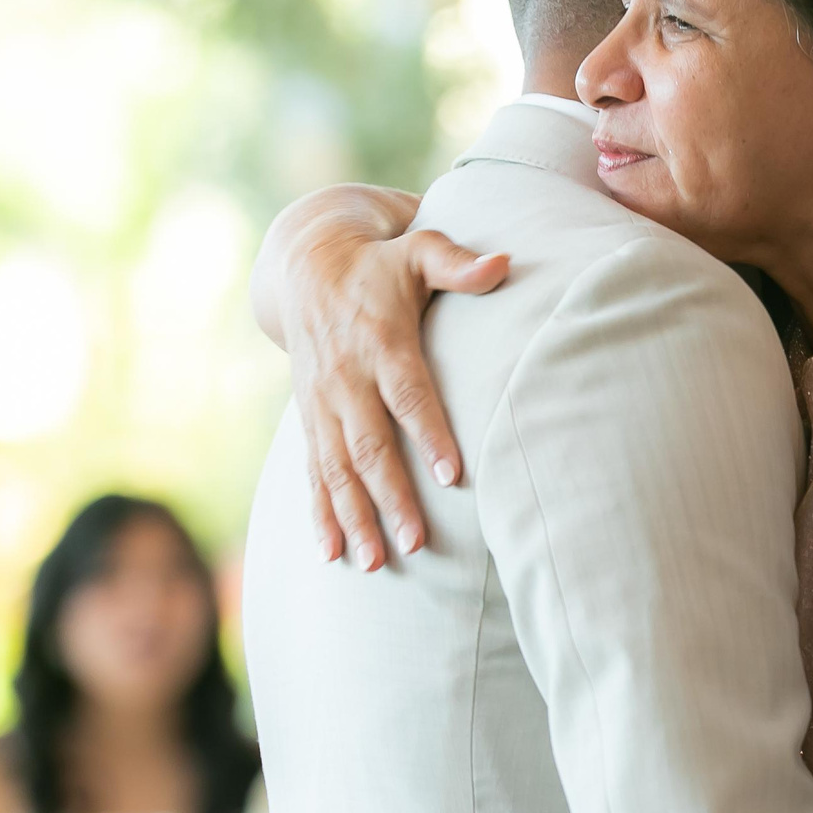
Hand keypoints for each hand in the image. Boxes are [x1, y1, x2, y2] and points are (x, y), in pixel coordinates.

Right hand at [277, 215, 506, 569]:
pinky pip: (312, 472)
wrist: (306, 261)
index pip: (408, 394)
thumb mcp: (419, 249)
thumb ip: (459, 263)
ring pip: (338, 469)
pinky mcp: (310, 418)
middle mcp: (346, 378)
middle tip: (417, 543)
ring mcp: (323, 403)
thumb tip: (505, 262)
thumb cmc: (381, 262)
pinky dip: (321, 513)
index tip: (452, 476)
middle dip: (391, 497)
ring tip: (375, 563)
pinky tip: (332, 553)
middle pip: (371, 445)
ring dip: (354, 518)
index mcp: (380, 341)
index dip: (429, 434)